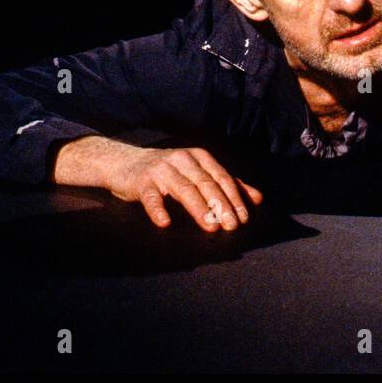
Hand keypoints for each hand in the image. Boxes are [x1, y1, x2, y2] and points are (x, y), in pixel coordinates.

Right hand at [107, 146, 263, 231]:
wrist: (124, 163)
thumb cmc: (166, 172)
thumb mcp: (197, 173)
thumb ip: (226, 184)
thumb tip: (257, 198)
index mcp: (198, 157)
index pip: (221, 177)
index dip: (234, 197)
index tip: (243, 218)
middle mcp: (182, 160)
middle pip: (205, 183)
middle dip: (221, 204)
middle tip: (232, 225)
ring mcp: (161, 170)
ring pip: (184, 189)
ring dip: (199, 208)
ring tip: (211, 225)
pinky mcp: (142, 182)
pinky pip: (152, 197)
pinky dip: (158, 210)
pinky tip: (165, 223)